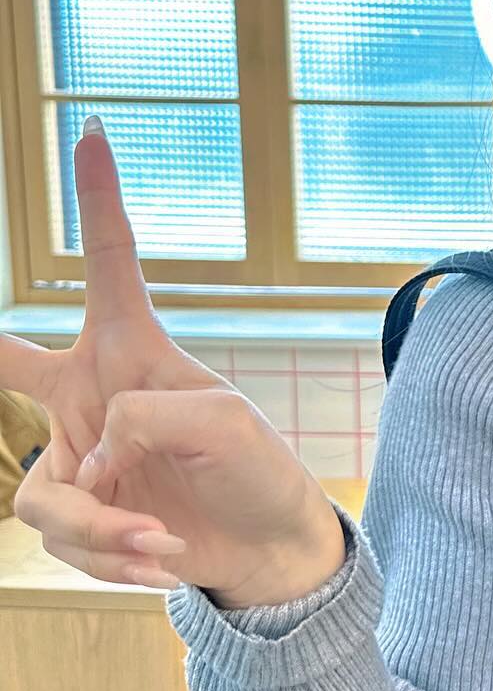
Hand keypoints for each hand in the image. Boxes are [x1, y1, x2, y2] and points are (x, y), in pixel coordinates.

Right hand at [9, 119, 338, 602]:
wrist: (267, 545)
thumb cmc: (256, 468)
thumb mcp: (222, 424)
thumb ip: (144, 420)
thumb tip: (85, 460)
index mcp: (134, 348)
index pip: (109, 263)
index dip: (97, 199)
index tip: (93, 133)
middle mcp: (91, 394)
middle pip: (6, 361)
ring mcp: (75, 456)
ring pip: (41, 492)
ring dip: (98, 526)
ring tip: (157, 538)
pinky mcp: (76, 515)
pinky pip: (60, 538)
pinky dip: (110, 557)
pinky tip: (157, 557)